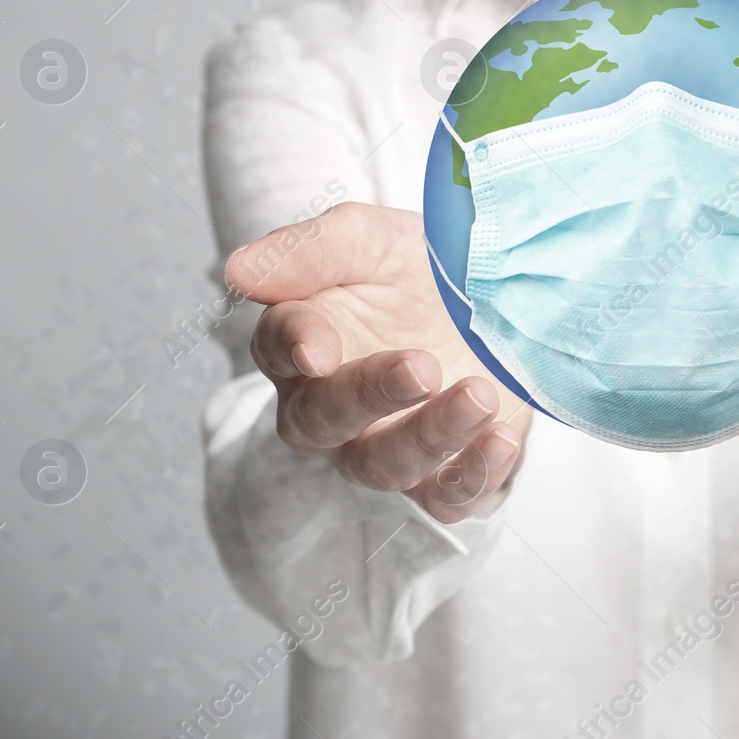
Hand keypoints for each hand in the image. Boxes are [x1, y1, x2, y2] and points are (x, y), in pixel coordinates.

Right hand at [225, 202, 532, 522]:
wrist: (496, 301)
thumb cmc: (415, 269)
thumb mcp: (369, 240)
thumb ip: (308, 252)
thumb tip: (237, 270)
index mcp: (302, 343)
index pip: (277, 347)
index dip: (295, 346)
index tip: (317, 347)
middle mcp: (330, 407)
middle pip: (324, 418)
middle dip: (370, 396)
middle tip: (422, 367)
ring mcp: (385, 448)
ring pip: (385, 466)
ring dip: (432, 435)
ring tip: (479, 395)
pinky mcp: (442, 475)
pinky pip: (445, 498)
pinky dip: (472, 474)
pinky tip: (501, 438)